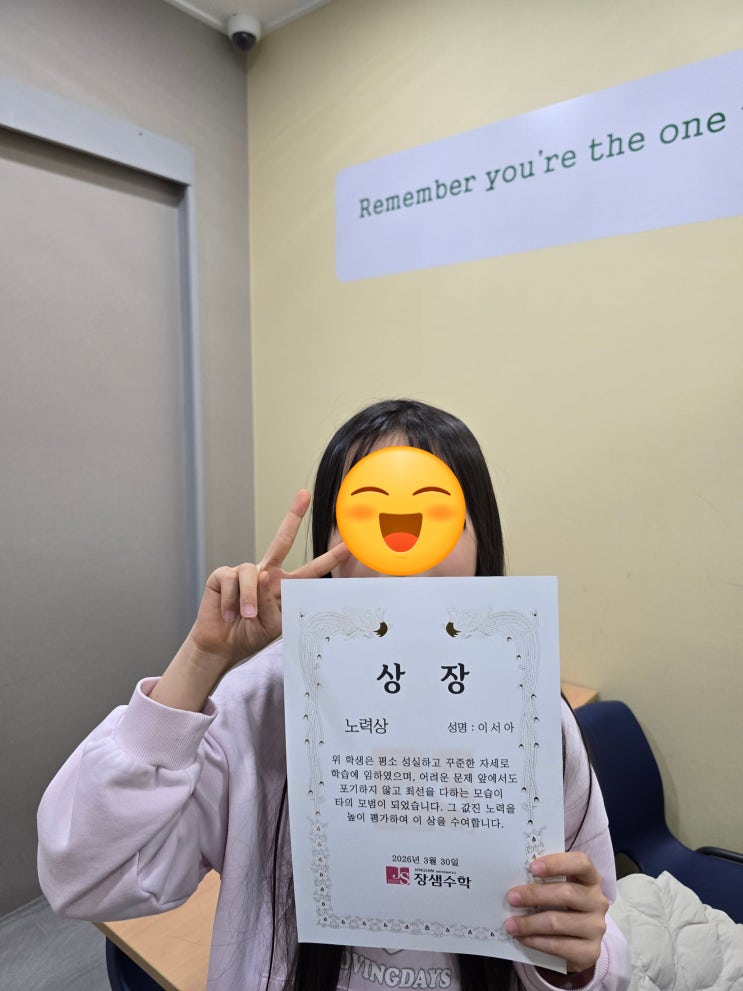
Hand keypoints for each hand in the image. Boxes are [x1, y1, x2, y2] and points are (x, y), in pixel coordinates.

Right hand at [190, 490, 349, 669]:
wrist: (222, 645)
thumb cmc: (250, 635)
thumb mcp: (273, 624)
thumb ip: (273, 602)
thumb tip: (265, 573)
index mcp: (284, 586)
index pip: (311, 570)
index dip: (330, 558)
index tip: (349, 544)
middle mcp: (267, 573)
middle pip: (282, 539)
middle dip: (293, 516)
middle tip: (305, 495)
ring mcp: (244, 571)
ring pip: (253, 572)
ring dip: (250, 599)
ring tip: (246, 617)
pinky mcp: (222, 574)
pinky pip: (231, 580)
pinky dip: (232, 600)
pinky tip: (229, 613)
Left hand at [505, 852, 608, 980]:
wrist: (579, 942)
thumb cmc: (562, 906)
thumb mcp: (558, 888)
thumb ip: (544, 880)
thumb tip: (514, 881)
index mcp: (590, 879)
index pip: (581, 863)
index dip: (557, 863)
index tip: (532, 868)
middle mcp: (598, 902)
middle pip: (567, 893)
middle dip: (535, 895)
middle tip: (511, 898)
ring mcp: (597, 928)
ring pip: (558, 922)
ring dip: (530, 923)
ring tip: (510, 924)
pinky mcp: (591, 952)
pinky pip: (559, 946)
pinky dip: (536, 941)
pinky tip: (523, 938)